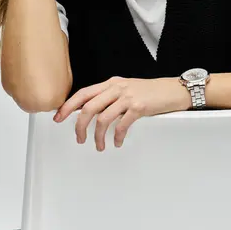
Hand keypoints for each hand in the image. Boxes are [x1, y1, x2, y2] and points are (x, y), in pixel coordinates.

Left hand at [53, 76, 190, 150]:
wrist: (172, 90)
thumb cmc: (148, 91)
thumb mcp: (125, 89)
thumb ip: (108, 96)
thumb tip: (89, 111)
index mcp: (110, 83)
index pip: (83, 93)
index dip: (68, 105)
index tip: (58, 117)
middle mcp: (116, 88)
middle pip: (88, 107)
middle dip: (79, 125)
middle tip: (78, 139)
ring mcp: (127, 97)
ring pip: (102, 118)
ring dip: (97, 136)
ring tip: (99, 146)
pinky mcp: (138, 107)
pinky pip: (121, 125)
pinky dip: (117, 137)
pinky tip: (118, 142)